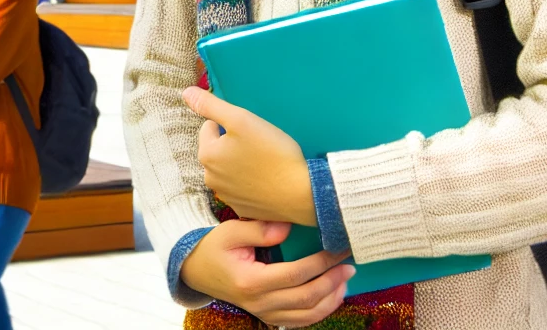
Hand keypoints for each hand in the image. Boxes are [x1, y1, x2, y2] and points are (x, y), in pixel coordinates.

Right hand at [181, 219, 352, 326]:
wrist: (197, 271)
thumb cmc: (214, 248)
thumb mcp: (230, 232)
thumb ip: (259, 229)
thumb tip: (288, 227)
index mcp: (251, 282)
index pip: (296, 275)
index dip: (321, 263)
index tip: (338, 249)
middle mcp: (259, 303)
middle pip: (306, 297)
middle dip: (333, 281)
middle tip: (349, 264)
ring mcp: (264, 313)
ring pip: (307, 314)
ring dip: (331, 298)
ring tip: (345, 279)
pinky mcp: (268, 316)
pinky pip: (300, 321)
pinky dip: (320, 311)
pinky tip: (331, 296)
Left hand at [184, 86, 315, 224]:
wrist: (301, 193)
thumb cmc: (272, 152)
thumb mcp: (241, 119)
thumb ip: (211, 106)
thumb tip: (186, 93)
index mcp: (207, 155)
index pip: (210, 127)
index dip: (230, 124)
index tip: (250, 131)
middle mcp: (211, 178)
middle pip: (218, 150)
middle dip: (233, 145)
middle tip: (259, 145)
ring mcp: (227, 197)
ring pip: (229, 169)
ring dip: (241, 164)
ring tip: (264, 163)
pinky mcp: (243, 209)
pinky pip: (242, 189)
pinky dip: (251, 183)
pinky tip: (267, 181)